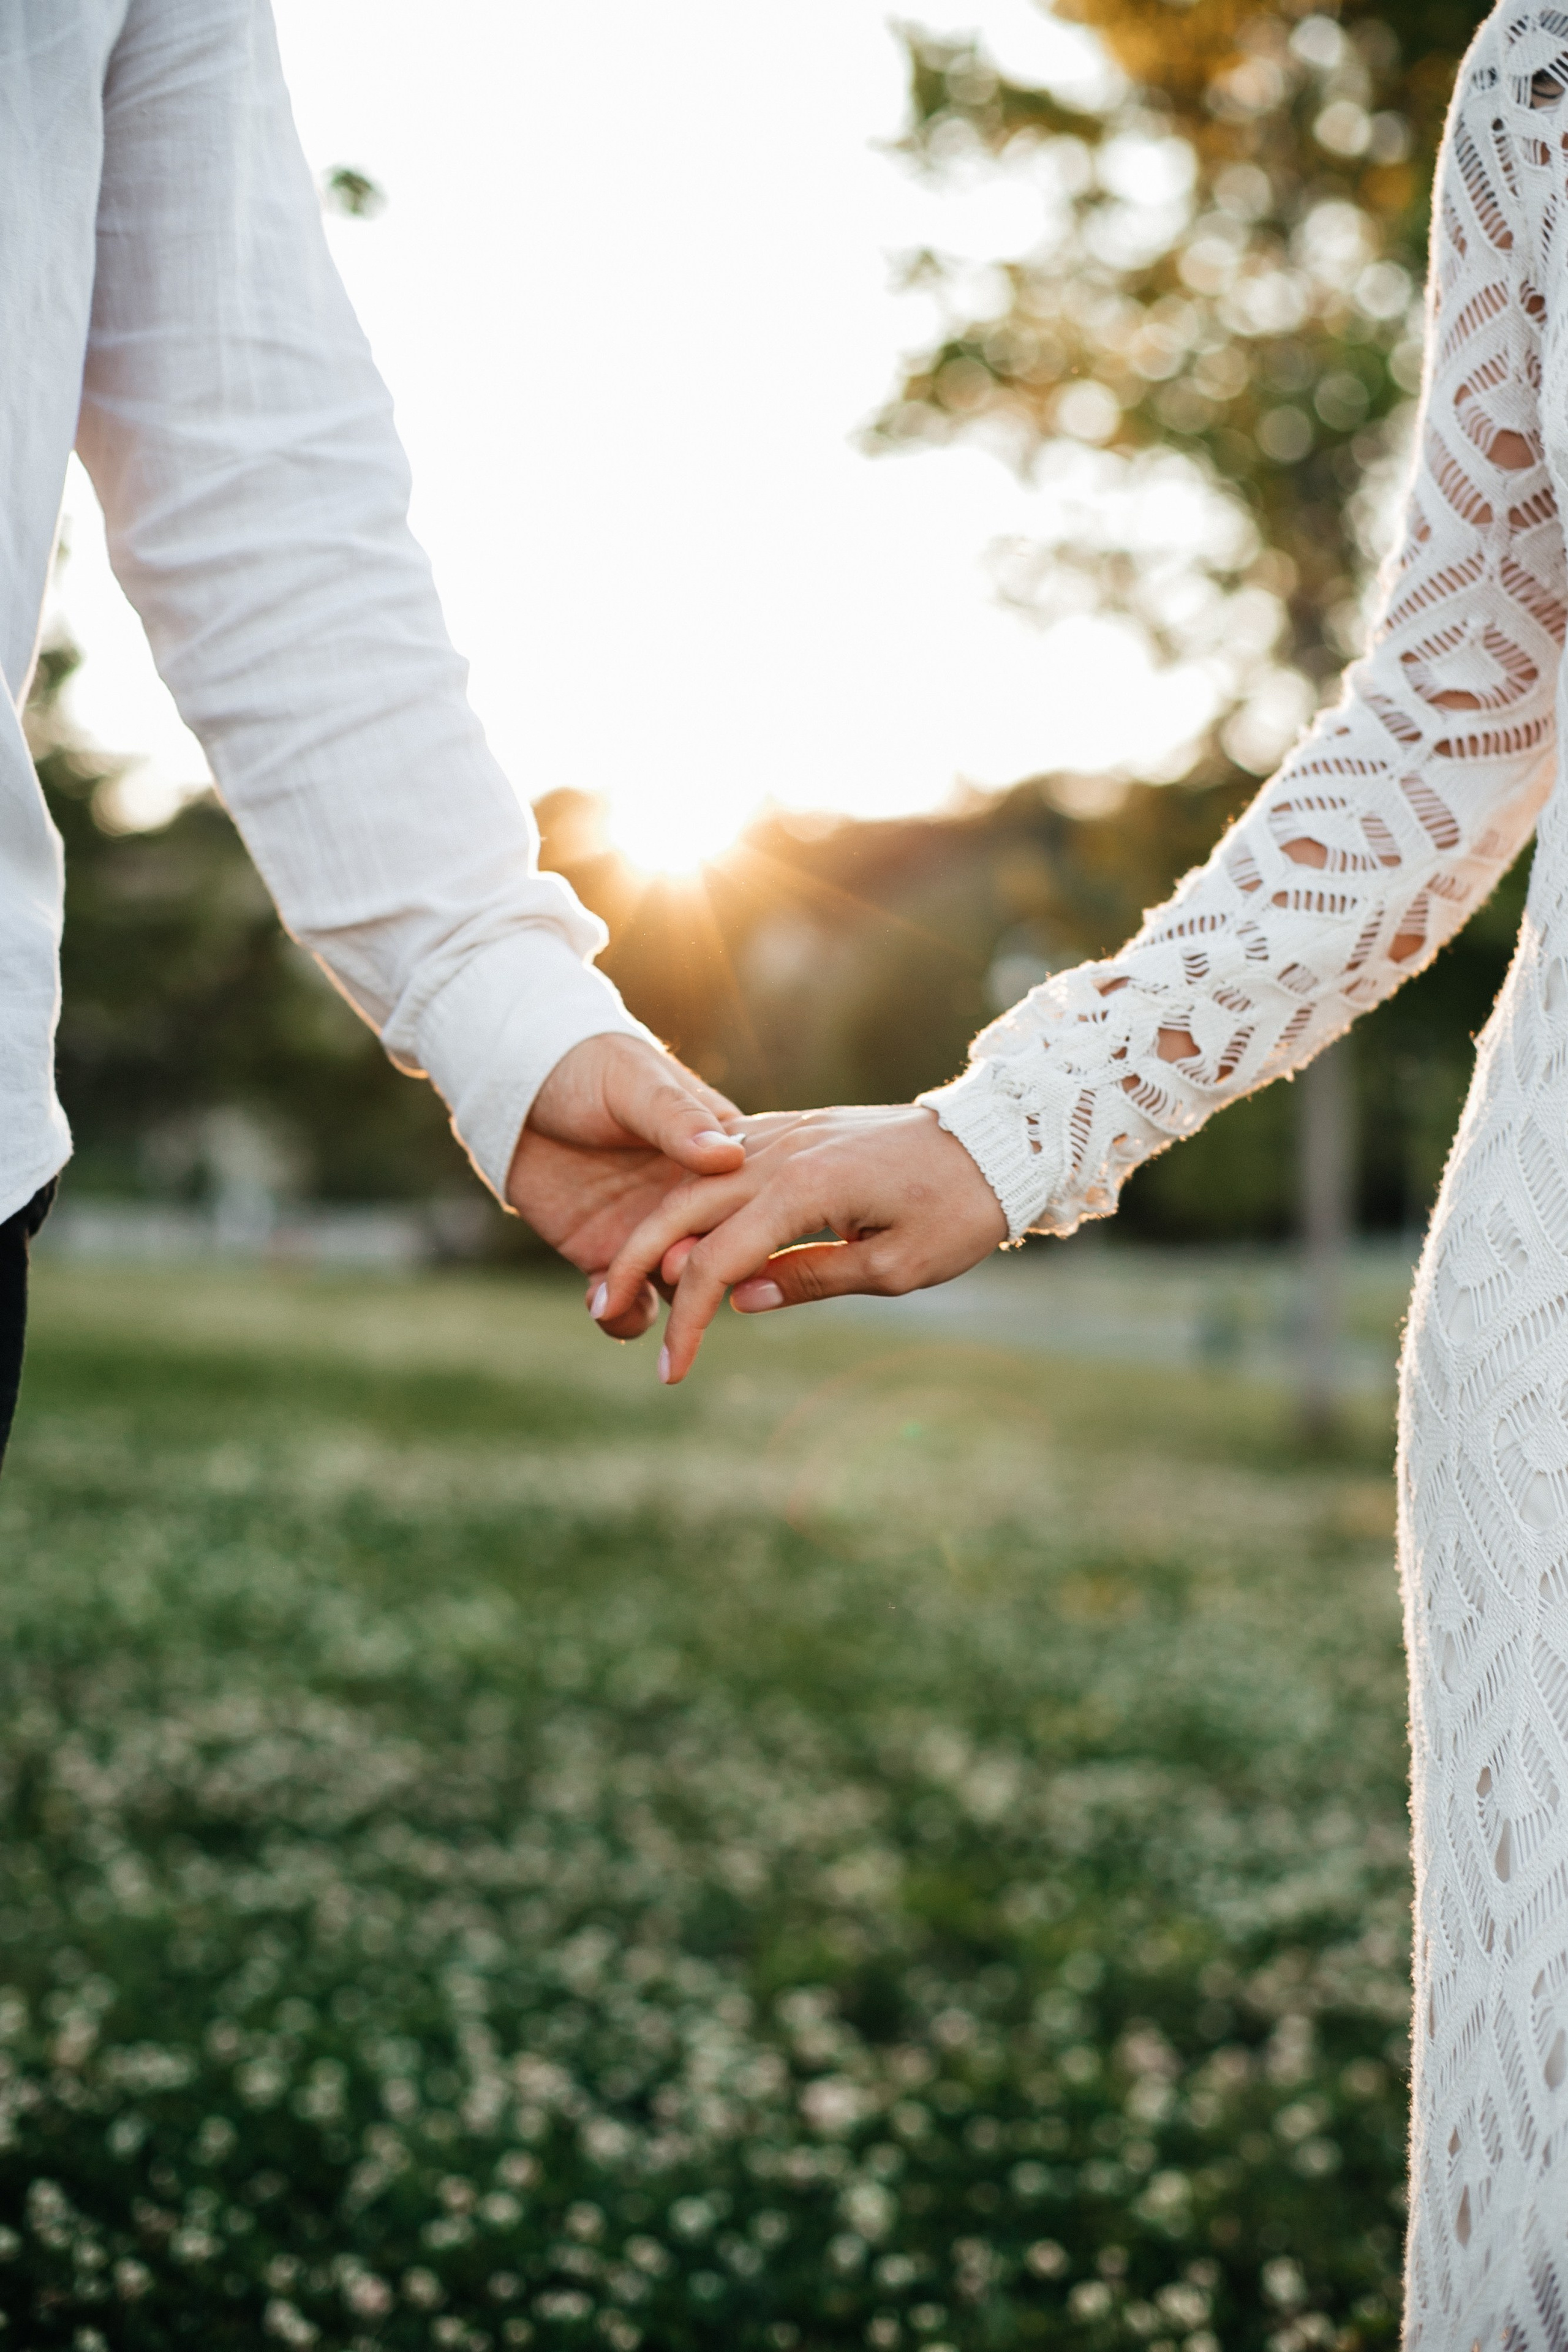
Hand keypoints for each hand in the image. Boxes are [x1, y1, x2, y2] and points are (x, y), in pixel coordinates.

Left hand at [506, 1033, 743, 1338]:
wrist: (515, 1086)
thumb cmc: (586, 1067)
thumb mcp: (634, 1084)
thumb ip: (676, 1120)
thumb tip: (727, 1157)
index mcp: (716, 1154)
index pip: (751, 1202)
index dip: (743, 1229)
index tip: (724, 1238)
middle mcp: (692, 1202)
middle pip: (721, 1257)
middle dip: (704, 1278)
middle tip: (670, 1270)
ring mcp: (650, 1232)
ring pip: (679, 1291)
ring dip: (669, 1310)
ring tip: (636, 1298)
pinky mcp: (606, 1254)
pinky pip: (629, 1304)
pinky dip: (624, 1318)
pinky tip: (603, 1305)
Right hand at [593, 1102, 1008, 1381]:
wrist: (998, 1141)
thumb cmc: (956, 1212)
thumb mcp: (895, 1269)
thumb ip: (811, 1280)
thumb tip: (740, 1302)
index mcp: (804, 1191)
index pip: (716, 1262)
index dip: (687, 1321)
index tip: (672, 1372)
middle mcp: (783, 1154)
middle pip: (682, 1210)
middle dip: (637, 1263)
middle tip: (603, 1310)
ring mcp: (787, 1133)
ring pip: (696, 1180)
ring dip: (657, 1227)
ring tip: (628, 1274)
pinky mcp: (798, 1128)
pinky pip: (726, 1158)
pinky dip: (694, 1193)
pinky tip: (678, 1224)